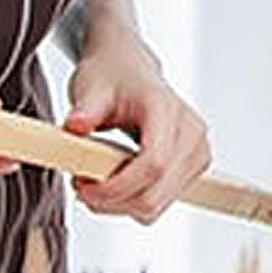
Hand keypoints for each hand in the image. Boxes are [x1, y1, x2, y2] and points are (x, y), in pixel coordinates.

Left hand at [63, 25, 210, 223]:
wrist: (128, 67)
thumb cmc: (112, 74)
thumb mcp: (91, 86)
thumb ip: (85, 108)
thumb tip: (76, 125)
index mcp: (166, 108)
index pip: (153, 163)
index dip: (118, 186)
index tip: (85, 188)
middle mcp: (190, 132)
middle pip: (155, 194)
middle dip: (112, 201)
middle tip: (81, 186)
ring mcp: (196, 151)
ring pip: (156, 205)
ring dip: (120, 204)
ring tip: (95, 180)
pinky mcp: (193, 167)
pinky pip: (160, 202)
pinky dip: (132, 201)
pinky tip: (114, 180)